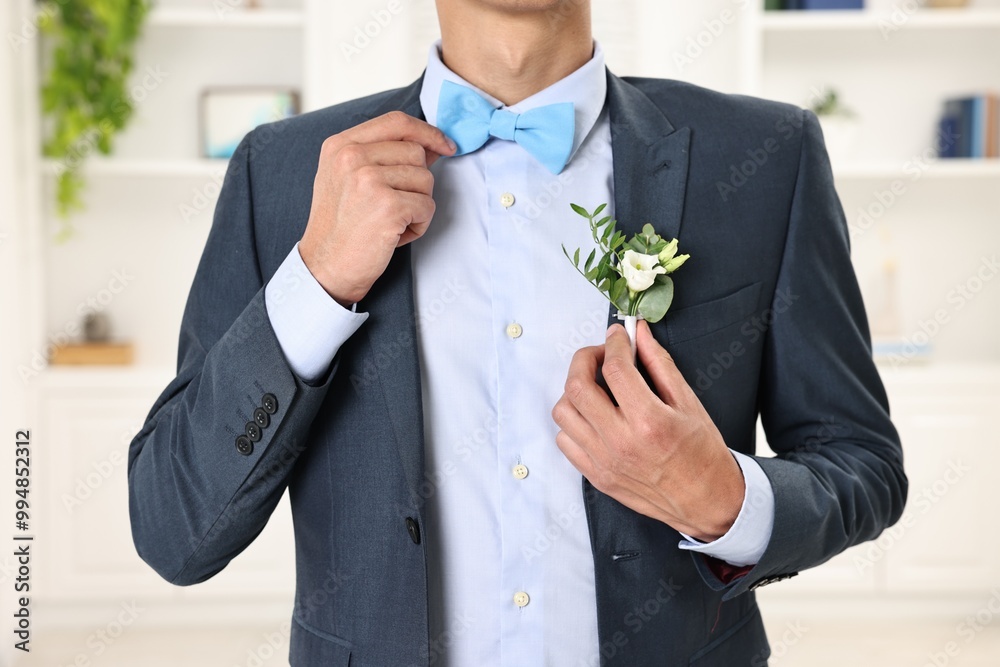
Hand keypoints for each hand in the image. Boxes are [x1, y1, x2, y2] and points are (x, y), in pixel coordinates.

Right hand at [299, 111, 456, 306]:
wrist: (326, 267)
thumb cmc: (340, 226)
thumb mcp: (347, 179)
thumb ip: (381, 156)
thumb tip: (430, 146)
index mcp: (341, 145)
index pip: (396, 122)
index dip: (426, 131)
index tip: (444, 145)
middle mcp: (352, 156)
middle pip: (415, 152)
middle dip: (416, 182)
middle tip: (394, 207)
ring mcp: (369, 180)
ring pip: (425, 179)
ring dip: (417, 205)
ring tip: (391, 222)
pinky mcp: (388, 206)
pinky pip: (427, 206)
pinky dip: (419, 225)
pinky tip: (395, 235)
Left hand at [551, 320, 744, 540]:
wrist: (707, 501)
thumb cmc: (702, 452)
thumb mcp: (688, 402)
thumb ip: (659, 363)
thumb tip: (638, 333)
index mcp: (649, 422)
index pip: (614, 369)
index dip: (614, 343)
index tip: (618, 336)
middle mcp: (621, 443)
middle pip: (577, 386)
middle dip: (584, 359)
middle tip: (601, 356)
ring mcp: (604, 462)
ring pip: (563, 412)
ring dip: (575, 390)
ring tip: (596, 387)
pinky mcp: (597, 476)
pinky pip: (565, 440)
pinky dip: (573, 421)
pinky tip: (593, 415)